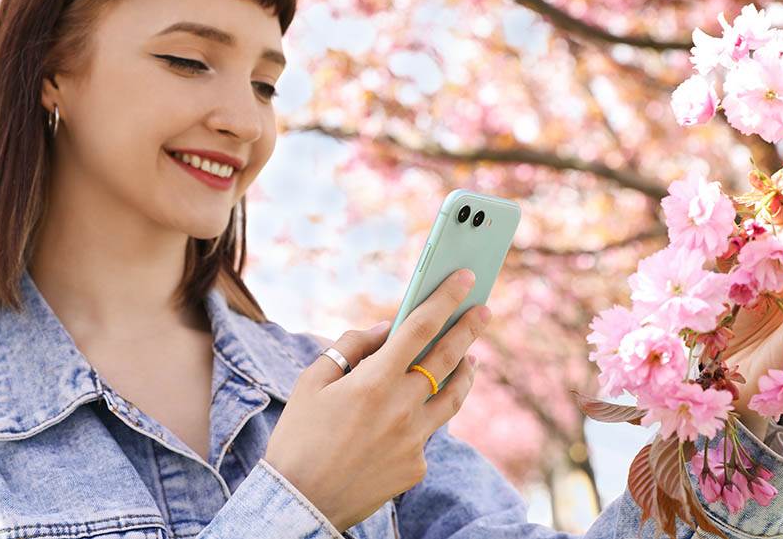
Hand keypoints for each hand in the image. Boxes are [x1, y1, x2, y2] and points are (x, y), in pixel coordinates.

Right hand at [263, 268, 490, 531]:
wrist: (298, 504)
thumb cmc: (299, 436)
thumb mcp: (311, 381)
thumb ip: (351, 347)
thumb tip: (387, 328)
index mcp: (373, 381)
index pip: (420, 328)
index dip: (445, 299)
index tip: (465, 278)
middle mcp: (401, 408)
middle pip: (448, 358)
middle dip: (469, 328)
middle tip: (483, 310)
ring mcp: (414, 440)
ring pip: (453, 397)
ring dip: (465, 372)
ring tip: (470, 358)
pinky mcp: (417, 466)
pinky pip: (428, 432)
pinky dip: (425, 416)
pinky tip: (416, 413)